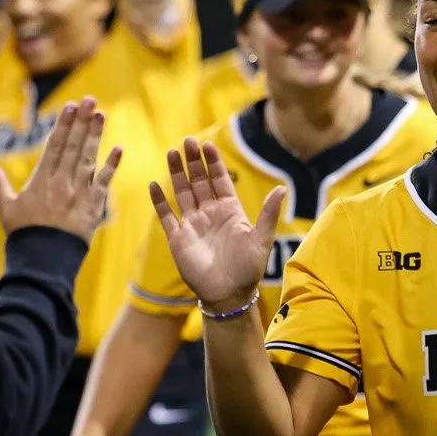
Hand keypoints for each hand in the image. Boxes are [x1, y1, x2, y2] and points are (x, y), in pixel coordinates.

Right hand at [0, 97, 120, 238]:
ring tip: (100, 114)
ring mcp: (79, 194)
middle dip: (82, 122)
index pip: (55, 146)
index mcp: (41, 180)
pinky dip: (111, 166)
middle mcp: (61, 183)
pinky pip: (104, 183)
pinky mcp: (93, 207)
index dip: (63, 124)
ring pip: (89, 159)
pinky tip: (118, 149)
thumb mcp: (5, 207)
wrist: (43, 261)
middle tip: (90, 100)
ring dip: (95, 135)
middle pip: (74, 146)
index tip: (70, 106)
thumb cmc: (23, 234)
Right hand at [149, 137, 280, 311]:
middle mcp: (210, 214)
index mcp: (230, 211)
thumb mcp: (261, 239)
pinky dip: (160, 201)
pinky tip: (154, 185)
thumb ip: (269, 214)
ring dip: (176, 173)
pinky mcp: (178, 238)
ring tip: (171, 153)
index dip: (213, 162)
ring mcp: (193, 225)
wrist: (228, 295)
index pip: (219, 180)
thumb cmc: (248, 269)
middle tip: (187, 140)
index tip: (208, 144)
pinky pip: (166, 216)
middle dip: (193, 161)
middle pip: (199, 181)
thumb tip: (282, 188)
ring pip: (182, 193)